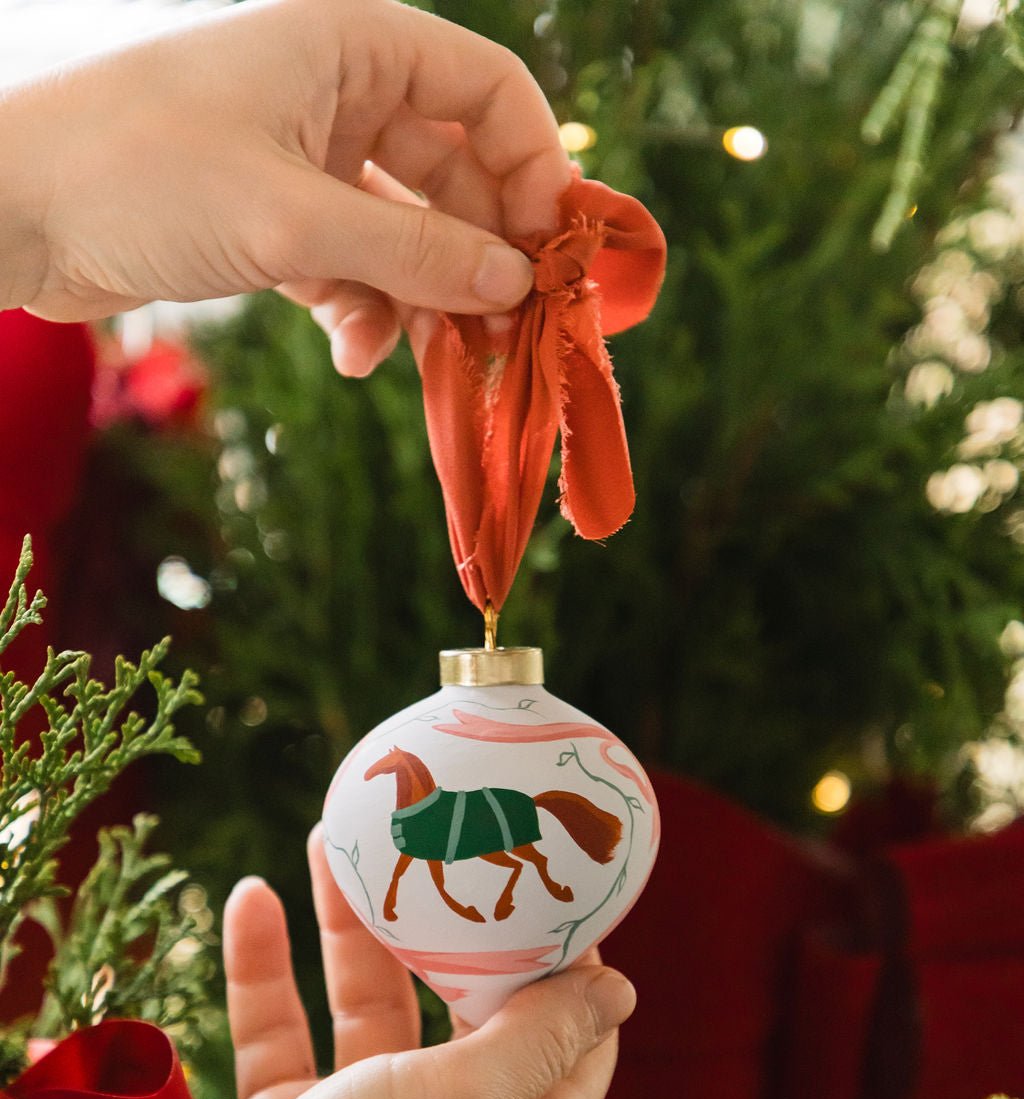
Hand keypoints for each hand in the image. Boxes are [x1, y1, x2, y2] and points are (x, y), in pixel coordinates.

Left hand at [2, 0, 571, 375]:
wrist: (16, 212)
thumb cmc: (144, 176)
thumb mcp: (294, 218)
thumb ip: (414, 251)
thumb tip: (517, 283)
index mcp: (349, 44)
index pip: (486, 89)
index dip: (532, 168)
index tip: (548, 254)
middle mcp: (336, 92)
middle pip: (454, 169)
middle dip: (479, 252)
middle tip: (507, 330)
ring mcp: (306, 159)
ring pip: (406, 229)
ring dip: (421, 296)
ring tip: (431, 356)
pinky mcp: (274, 221)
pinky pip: (354, 266)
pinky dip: (364, 311)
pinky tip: (355, 353)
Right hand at [122, 829, 633, 1098]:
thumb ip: (537, 1036)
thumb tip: (621, 989)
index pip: (569, 1038)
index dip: (568, 962)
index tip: (550, 877)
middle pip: (461, 1008)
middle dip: (447, 928)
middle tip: (438, 839)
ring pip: (365, 1006)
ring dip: (348, 929)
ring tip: (332, 841)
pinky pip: (283, 1031)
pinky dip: (268, 971)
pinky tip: (251, 901)